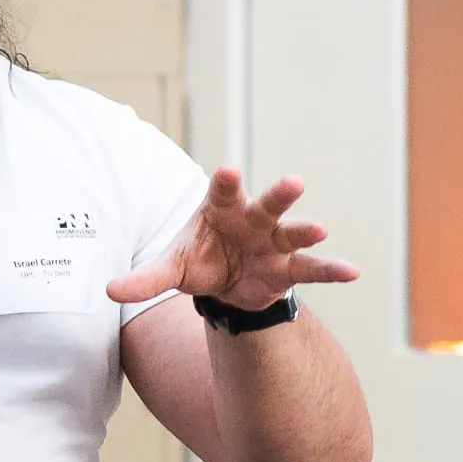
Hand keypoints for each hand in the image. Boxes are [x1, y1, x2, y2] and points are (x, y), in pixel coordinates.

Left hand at [110, 168, 363, 313]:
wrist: (225, 284)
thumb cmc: (200, 261)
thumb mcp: (171, 269)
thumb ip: (145, 279)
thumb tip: (109, 290)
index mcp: (221, 210)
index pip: (222, 193)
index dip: (225, 184)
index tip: (226, 172)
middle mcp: (253, 221)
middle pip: (267, 204)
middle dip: (279, 195)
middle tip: (294, 183)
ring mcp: (274, 243)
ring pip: (293, 232)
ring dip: (307, 230)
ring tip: (321, 230)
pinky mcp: (289, 269)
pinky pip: (313, 269)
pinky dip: (332, 270)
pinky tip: (353, 272)